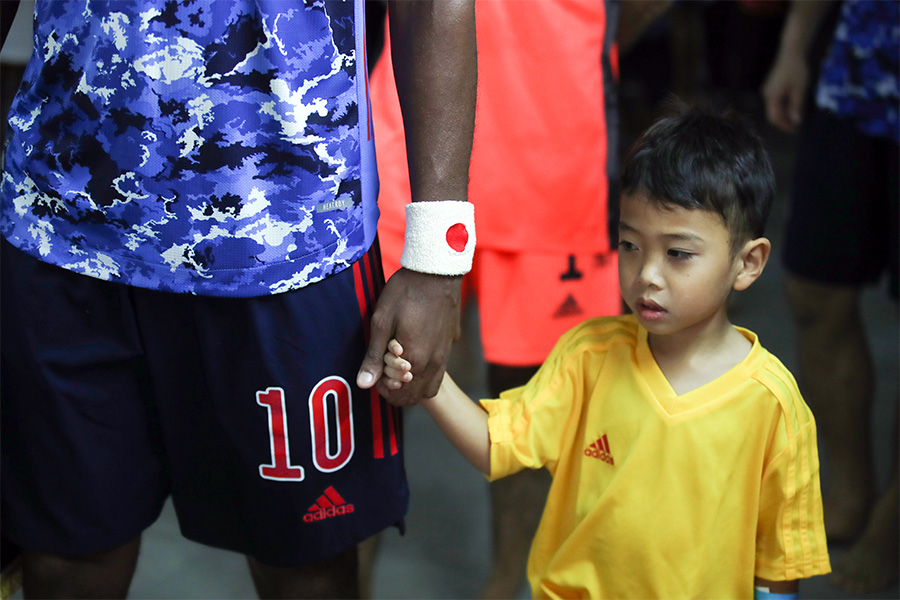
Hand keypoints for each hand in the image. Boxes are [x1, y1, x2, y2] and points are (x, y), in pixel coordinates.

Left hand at [356, 268, 461, 405]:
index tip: (374, 371)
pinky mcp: (450, 345)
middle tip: (383, 372)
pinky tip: (414, 357)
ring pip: (429, 389)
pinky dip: (425, 377)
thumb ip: (374, 356)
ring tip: (398, 370)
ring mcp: (445, 355)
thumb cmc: (406, 292)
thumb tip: (364, 384)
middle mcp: (433, 363)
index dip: (381, 387)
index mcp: (415, 359)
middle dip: (396, 391)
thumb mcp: (382, 321)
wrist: (437, 271)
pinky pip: (439, 374)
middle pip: (414, 396)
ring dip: (412, 388)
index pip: (398, 394)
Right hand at [761, 51, 808, 132]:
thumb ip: (796, 106)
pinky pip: (775, 102)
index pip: (774, 117)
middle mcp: (766, 96)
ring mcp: (767, 91)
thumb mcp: (799, 89)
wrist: (791, 52)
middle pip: (772, 114)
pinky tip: (792, 106)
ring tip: (795, 117)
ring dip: (784, 114)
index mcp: (772, 97)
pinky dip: (782, 107)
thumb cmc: (796, 70)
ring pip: (774, 108)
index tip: (794, 130)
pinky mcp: (771, 87)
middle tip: (796, 126)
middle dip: (783, 121)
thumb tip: (796, 122)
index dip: (784, 126)